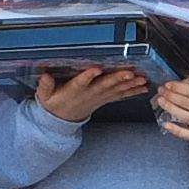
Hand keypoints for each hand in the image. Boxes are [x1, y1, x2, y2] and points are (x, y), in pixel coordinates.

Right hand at [33, 65, 148, 122]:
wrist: (64, 119)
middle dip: (117, 79)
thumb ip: (45, 86)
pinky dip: (133, 91)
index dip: (87, 77)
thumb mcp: (44, 97)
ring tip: (142, 79)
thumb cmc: (54, 103)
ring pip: (116, 90)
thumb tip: (44, 76)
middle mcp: (89, 94)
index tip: (95, 69)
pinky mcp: (105, 99)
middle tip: (130, 73)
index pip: (80, 83)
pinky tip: (144, 87)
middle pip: (104, 86)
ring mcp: (99, 98)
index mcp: (73, 91)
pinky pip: (121, 95)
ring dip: (130, 85)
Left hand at [153, 74, 188, 143]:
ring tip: (161, 101)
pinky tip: (166, 124)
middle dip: (171, 96)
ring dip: (170, 108)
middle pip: (187, 103)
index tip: (168, 85)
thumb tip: (177, 84)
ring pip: (185, 117)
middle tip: (162, 91)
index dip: (178, 88)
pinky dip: (176, 130)